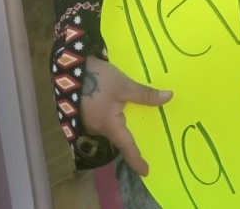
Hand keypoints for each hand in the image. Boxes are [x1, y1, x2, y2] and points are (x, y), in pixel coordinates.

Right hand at [80, 57, 172, 175]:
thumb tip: (168, 97)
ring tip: (139, 129)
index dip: (136, 160)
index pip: (126, 147)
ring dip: (123, 129)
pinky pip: (105, 121)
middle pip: (118, 139)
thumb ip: (145, 94)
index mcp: (109, 125)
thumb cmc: (98, 79)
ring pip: (111, 129)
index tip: (145, 172)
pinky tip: (123, 113)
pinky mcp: (86, 113)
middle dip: (131, 143)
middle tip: (148, 147)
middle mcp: (98, 128)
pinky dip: (116, 120)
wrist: (70, 68)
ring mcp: (90, 122)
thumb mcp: (124, 85)